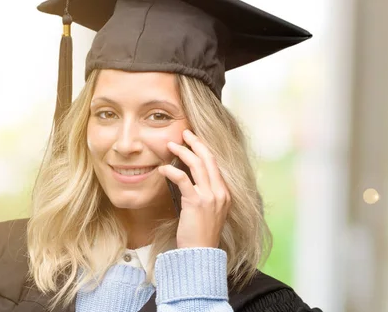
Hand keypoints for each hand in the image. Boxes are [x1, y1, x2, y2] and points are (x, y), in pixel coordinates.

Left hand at [157, 129, 231, 248]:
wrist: (201, 252)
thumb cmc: (201, 234)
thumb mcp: (209, 212)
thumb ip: (205, 195)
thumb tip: (190, 181)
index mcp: (224, 193)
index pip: (215, 165)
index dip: (204, 150)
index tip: (194, 141)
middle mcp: (220, 192)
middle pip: (209, 159)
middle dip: (196, 143)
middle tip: (185, 133)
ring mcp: (210, 197)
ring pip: (197, 165)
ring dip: (183, 152)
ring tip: (171, 146)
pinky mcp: (196, 202)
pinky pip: (183, 179)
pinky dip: (172, 171)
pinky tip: (163, 169)